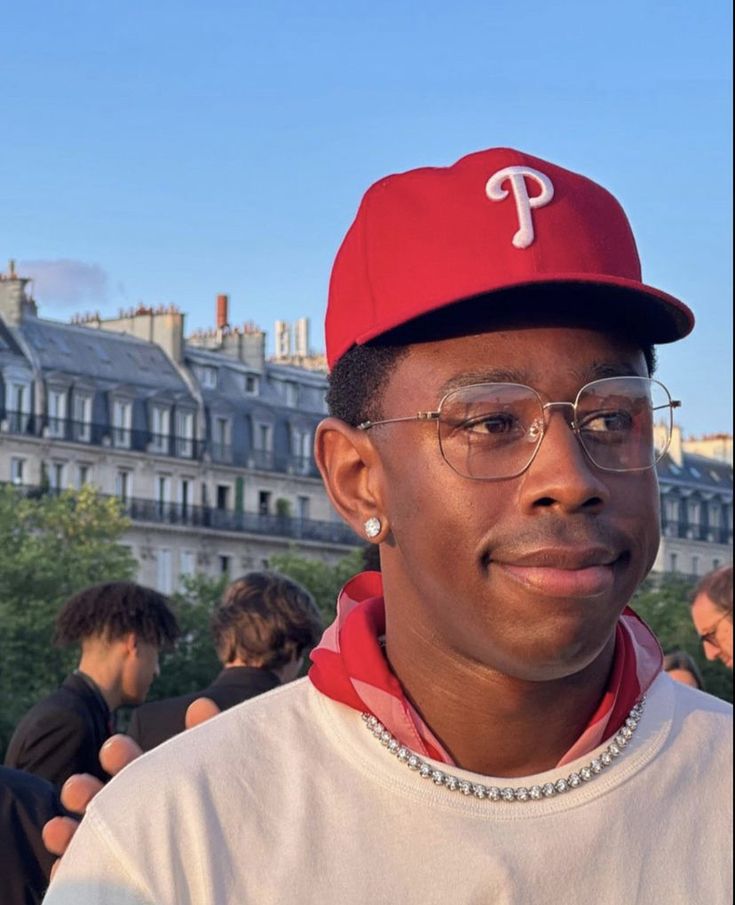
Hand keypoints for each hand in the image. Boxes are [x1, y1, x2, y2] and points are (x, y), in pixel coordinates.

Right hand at [42, 698, 220, 874]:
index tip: (113, 749)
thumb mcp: (221, 768)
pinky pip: (91, 876)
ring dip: (71, 833)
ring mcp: (130, 847)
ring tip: (56, 828)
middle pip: (107, 803)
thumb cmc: (231, 804)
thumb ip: (210, 737)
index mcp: (161, 784)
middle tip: (75, 787)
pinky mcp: (123, 879)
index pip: (136, 768)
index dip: (122, 758)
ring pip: (93, 840)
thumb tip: (200, 704)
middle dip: (87, 793)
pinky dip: (72, 870)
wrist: (239, 859)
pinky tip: (61, 867)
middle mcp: (141, 814)